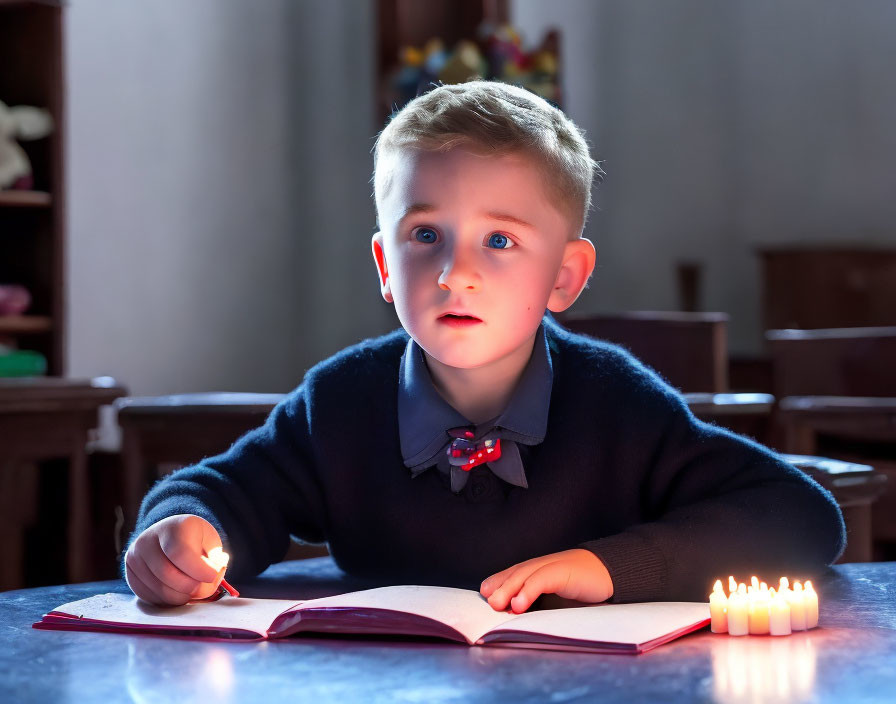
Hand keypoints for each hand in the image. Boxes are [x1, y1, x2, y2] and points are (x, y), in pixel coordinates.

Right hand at [125, 514, 225, 605]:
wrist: (169, 536)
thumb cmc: (194, 540)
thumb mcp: (210, 542)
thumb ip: (215, 560)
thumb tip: (212, 579)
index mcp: (172, 527)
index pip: (180, 553)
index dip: (199, 570)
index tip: (213, 576)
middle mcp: (147, 540)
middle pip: (168, 574)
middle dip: (191, 587)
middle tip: (204, 587)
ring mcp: (134, 557)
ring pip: (159, 590)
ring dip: (181, 596)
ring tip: (193, 589)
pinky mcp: (130, 575)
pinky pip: (150, 597)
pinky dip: (168, 601)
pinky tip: (178, 591)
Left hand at [479, 549, 613, 613]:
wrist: (612, 573)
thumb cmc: (584, 588)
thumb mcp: (558, 598)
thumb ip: (540, 603)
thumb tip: (518, 616)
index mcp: (539, 570)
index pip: (513, 574)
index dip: (497, 582)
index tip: (483, 594)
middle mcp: (542, 565)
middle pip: (515, 573)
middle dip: (499, 586)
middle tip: (486, 603)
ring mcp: (552, 566)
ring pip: (524, 575)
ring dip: (509, 590)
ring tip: (497, 604)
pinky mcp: (563, 571)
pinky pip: (541, 579)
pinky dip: (528, 591)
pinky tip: (518, 604)